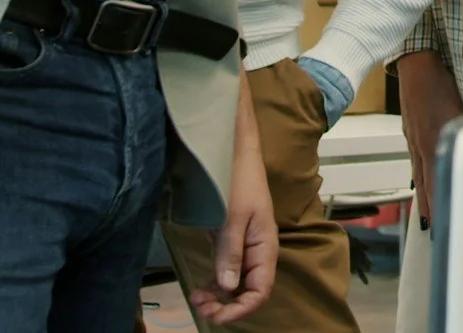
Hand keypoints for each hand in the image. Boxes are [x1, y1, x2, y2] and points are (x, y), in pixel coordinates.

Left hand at [189, 77, 276, 323]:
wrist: (232, 147)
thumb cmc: (238, 178)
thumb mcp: (233, 215)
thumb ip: (231, 252)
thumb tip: (227, 287)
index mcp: (265, 245)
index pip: (261, 289)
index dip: (242, 308)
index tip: (217, 316)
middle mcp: (257, 248)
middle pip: (249, 289)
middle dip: (228, 304)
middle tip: (201, 308)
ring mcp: (243, 243)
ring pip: (236, 281)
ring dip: (219, 295)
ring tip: (197, 300)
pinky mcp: (230, 236)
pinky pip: (226, 267)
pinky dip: (215, 281)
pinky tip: (201, 286)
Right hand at [395, 51, 462, 228]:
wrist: (418, 64)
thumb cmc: (441, 82)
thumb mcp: (462, 107)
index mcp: (434, 142)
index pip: (436, 183)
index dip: (439, 206)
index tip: (442, 226)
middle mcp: (422, 144)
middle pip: (425, 184)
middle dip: (429, 209)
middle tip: (432, 230)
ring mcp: (414, 138)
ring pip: (419, 175)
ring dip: (422, 196)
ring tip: (424, 215)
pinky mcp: (411, 131)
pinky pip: (414, 161)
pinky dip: (418, 177)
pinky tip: (419, 182)